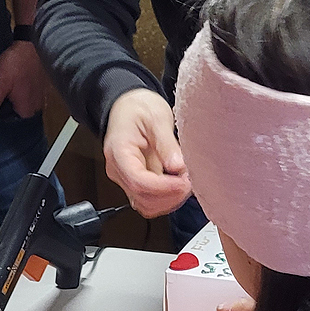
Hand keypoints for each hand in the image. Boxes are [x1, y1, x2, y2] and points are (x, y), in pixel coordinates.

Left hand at [0, 40, 47, 118]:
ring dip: (13, 100)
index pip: (13, 124)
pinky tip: (12, 84)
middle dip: (6, 109)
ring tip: (3, 91)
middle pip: (18, 115)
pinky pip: (27, 95)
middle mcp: (36, 105)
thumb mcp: (1, 82)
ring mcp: (39, 95)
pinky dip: (19, 92)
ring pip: (22, 104)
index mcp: (27, 108)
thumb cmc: (19, 61)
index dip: (1, 120)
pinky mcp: (39, 85)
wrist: (31, 42)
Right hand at [104, 89, 191, 216]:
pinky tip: (179, 185)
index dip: (164, 187)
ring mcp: (126, 178)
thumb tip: (178, 167)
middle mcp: (118, 169)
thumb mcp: (156, 117)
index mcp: (119, 152)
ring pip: (146, 204)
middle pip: (142, 197)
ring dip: (169, 200)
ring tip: (186, 182)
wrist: (128, 106)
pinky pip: (149, 200)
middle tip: (191, 181)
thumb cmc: (138, 108)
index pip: (138, 181)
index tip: (185, 182)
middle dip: (170, 195)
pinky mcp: (136, 181)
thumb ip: (166, 143)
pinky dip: (166, 199)